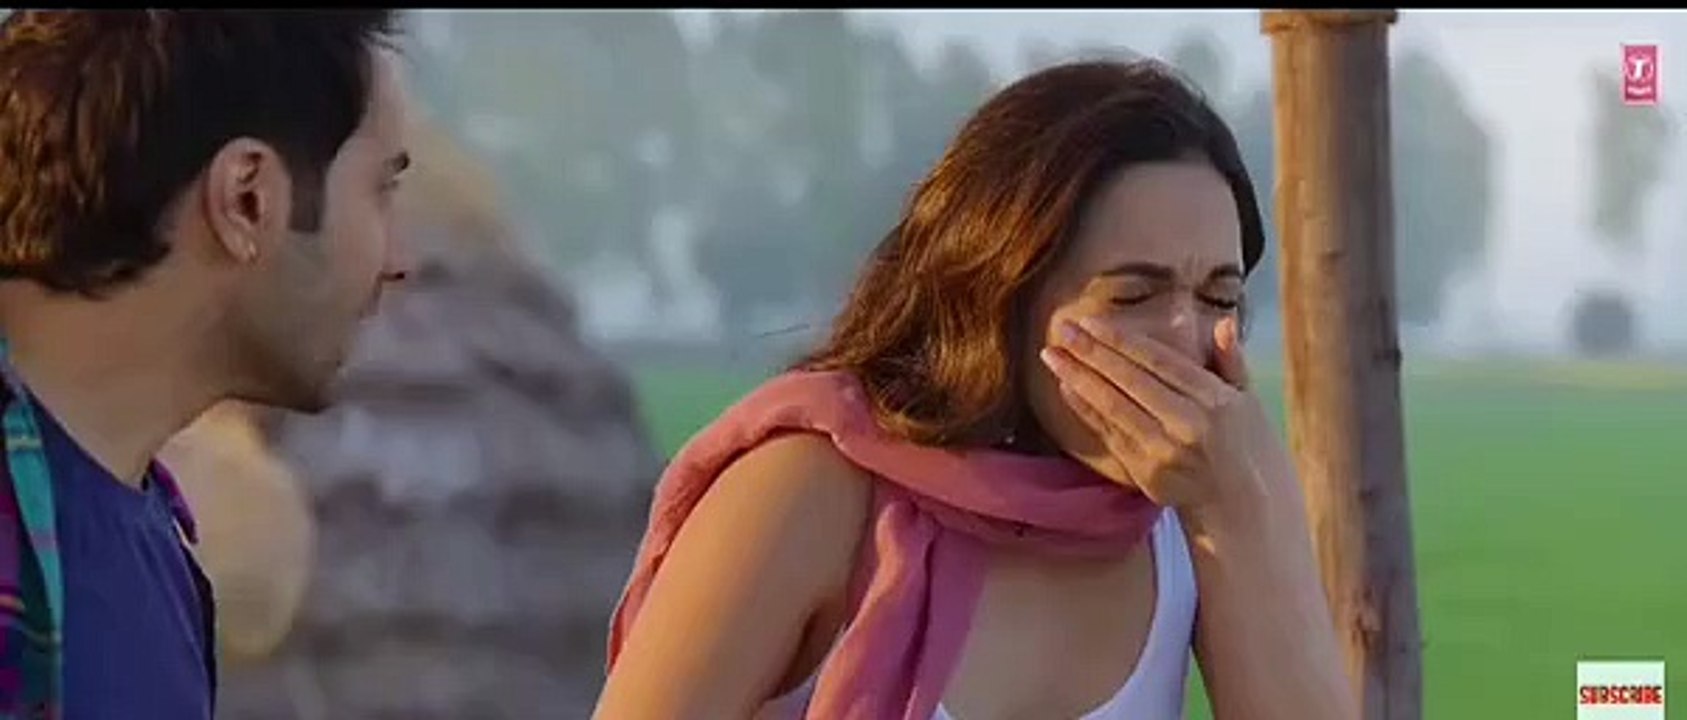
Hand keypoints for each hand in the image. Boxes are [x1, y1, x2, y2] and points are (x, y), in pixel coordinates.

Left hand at [1039, 315, 1289, 514]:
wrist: (1243, 507)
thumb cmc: (1247, 445)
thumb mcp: (1248, 399)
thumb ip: (1230, 360)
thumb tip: (1222, 323)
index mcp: (1214, 400)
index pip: (1159, 362)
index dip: (1122, 341)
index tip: (1091, 322)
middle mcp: (1188, 425)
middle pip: (1130, 381)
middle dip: (1091, 352)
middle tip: (1061, 329)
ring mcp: (1164, 452)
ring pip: (1113, 407)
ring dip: (1078, 378)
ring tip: (1052, 355)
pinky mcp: (1146, 474)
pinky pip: (1109, 435)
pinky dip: (1086, 409)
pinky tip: (1067, 388)